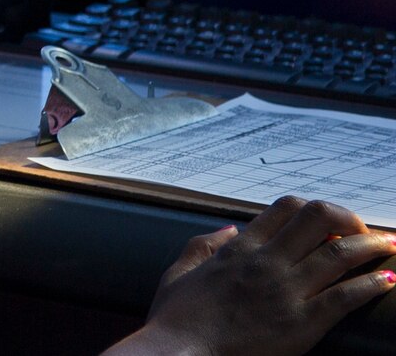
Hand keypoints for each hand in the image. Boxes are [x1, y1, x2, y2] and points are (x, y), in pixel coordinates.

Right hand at [116, 198, 395, 355]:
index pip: (286, 208)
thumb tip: (228, 228)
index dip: (314, 210)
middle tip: (363, 232)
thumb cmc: (175, 318)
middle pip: (318, 218)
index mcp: (239, 248)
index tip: (329, 223)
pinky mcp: (302, 324)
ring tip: (390, 247)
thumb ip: (203, 245)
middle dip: (348, 219)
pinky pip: (345, 297)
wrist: (177, 352)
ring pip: (340, 253)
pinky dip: (371, 285)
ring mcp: (286, 291)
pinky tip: (388, 281)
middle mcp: (267, 261)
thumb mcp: (179, 271)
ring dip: (372, 246)